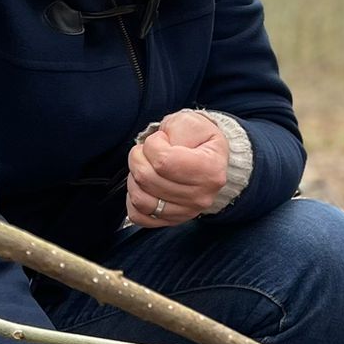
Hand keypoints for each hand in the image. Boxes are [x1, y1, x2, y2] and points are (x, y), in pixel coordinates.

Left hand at [127, 110, 229, 227]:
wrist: (210, 158)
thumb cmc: (199, 139)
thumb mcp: (191, 123)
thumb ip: (173, 131)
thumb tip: (157, 148)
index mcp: (210, 170)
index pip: (162, 161)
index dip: (151, 145)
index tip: (159, 139)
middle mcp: (201, 196)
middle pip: (147, 178)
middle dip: (138, 158)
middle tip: (146, 150)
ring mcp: (187, 211)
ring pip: (141, 199)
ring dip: (133, 178)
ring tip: (143, 167)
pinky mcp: (173, 220)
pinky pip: (140, 216)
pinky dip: (133, 201)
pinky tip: (141, 186)